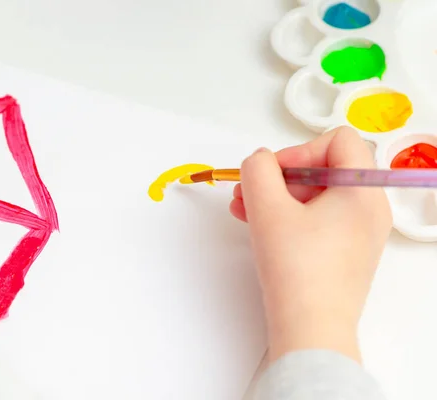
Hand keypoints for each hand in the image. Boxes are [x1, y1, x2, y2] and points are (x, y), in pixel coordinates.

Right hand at [230, 126, 391, 362]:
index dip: (298, 149)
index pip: (337, 140)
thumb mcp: (267, 208)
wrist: (310, 329)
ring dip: (277, 196)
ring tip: (243, 208)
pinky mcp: (346, 251)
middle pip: (323, 168)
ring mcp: (360, 232)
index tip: (273, 175)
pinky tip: (257, 225)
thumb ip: (257, 169)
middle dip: (279, 176)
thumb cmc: (297, 271)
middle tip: (249, 189)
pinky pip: (317, 219)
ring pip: (316, 195)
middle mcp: (369, 208)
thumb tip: (259, 161)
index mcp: (362, 190)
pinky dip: (289, 216)